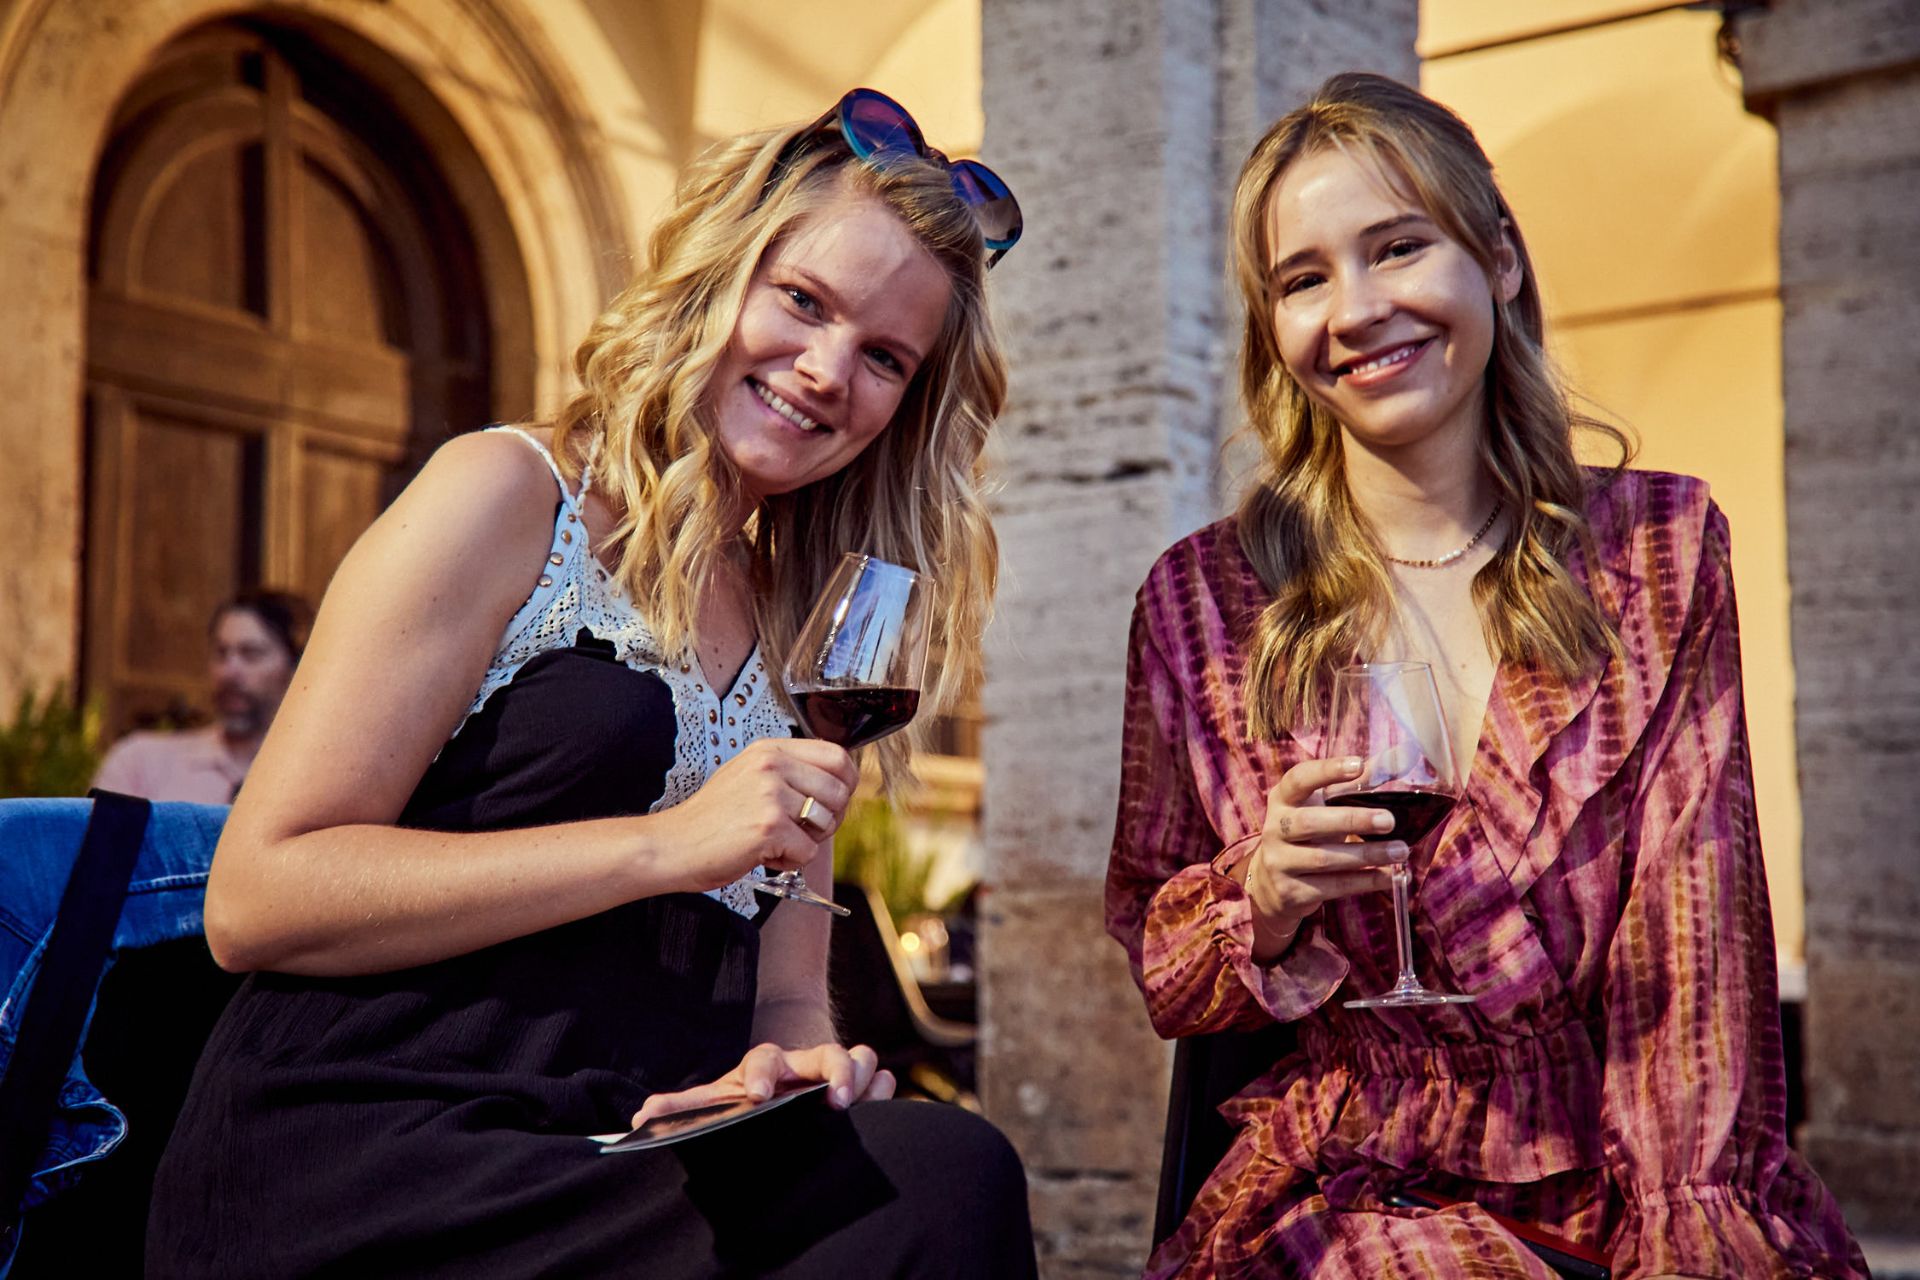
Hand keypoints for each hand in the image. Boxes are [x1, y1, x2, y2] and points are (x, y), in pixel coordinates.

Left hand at [630, 1042, 894, 1127]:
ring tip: (863, 1104)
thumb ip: (683, 1109)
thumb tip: (642, 1116)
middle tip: (837, 1101)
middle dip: (837, 1072)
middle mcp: (804, 1065)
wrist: (776, 1089)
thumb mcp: (715, 1101)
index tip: (759, 1095)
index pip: (765, 1060)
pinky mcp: (859, 1091)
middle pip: (828, 1053)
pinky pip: (882, 1081)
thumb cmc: (743, 1099)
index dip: (763, 1075)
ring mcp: (834, 1076)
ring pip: (862, 1057)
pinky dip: (883, 1092)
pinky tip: (881, 1108)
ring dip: (865, 1076)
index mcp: (765, 1067)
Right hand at [649, 738, 859, 892]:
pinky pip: (808, 851)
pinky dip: (790, 862)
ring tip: (778, 843)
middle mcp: (772, 765)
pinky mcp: (769, 826)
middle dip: (832, 818)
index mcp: (769, 750)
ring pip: (827, 821)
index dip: (845, 783)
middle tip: (804, 831)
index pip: (836, 755)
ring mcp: (770, 794)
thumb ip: (788, 773)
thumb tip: (837, 782)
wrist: (672, 846)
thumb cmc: (711, 820)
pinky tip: (764, 855)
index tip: (833, 802)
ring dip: (809, 841)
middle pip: (839, 789)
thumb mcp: (748, 777)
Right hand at [1244, 756, 1409, 960]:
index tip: (1358, 765)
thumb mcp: (1322, 807)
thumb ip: (1357, 783)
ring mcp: (1279, 862)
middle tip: (1389, 820)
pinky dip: (1364, 881)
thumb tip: (1403, 757)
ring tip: (1401, 851)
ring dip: (1367, 855)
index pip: (1299, 779)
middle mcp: (1275, 828)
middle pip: (1309, 822)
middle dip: (1352, 820)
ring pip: (1323, 859)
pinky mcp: (1291, 892)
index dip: (1326, 771)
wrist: (1272, 884)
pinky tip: (1389, 876)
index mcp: (1283, 799)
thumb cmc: (1308, 834)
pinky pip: (1332, 887)